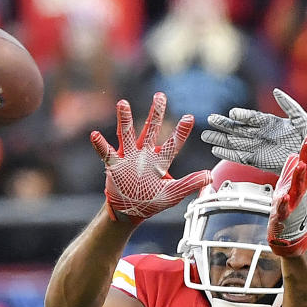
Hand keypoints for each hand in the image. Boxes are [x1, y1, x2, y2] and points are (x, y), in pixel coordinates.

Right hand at [91, 92, 211, 223]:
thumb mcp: (173, 194)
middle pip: (151, 130)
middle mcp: (144, 155)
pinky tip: (95, 135)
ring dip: (125, 120)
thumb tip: (210, 175)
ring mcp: (128, 158)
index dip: (181, 132)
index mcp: (160, 161)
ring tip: (123, 104)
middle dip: (156, 113)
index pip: (173, 143)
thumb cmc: (152, 201)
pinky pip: (105, 153)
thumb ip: (190, 184)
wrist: (130, 211)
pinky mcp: (114, 165)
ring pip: (127, 134)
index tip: (189, 117)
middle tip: (160, 96)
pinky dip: (100, 145)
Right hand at [201, 88, 306, 189]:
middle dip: (224, 125)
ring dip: (220, 139)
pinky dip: (228, 154)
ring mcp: (258, 148)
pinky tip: (216, 150)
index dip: (242, 116)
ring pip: (235, 142)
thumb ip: (289, 104)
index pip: (251, 117)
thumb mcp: (302, 118)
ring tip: (206, 135)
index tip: (232, 114)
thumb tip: (275, 91)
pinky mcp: (258, 161)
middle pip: (238, 129)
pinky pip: (240, 157)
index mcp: (270, 123)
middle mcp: (261, 134)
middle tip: (209, 120)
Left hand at [268, 135, 306, 255]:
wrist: (286, 237)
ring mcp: (293, 204)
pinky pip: (284, 209)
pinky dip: (284, 203)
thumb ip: (291, 172)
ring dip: (300, 177)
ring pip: (298, 189)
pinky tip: (283, 197)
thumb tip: (294, 156)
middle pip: (306, 173)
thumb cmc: (286, 211)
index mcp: (300, 186)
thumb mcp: (288, 188)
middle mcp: (299, 193)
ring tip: (301, 165)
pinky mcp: (283, 216)